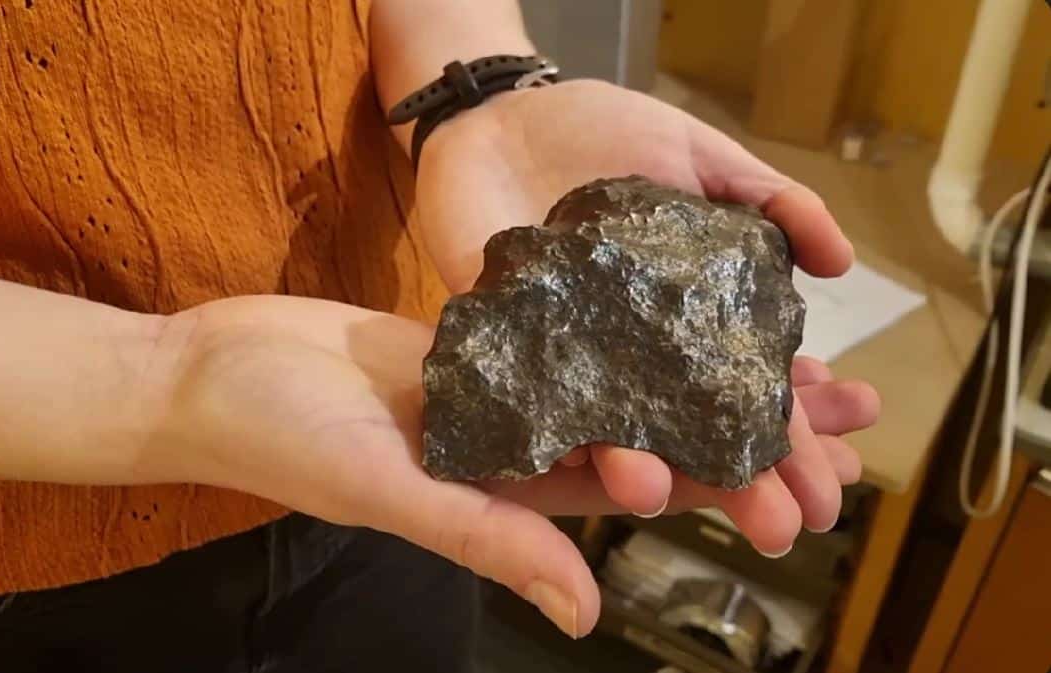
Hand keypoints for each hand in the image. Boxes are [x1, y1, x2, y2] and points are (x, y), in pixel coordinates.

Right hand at [147, 295, 876, 637]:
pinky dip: (619, 316)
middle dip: (744, 422)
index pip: (644, 491)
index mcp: (507, 490)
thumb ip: (490, 539)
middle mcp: (514, 443)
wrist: (215, 372)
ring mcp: (495, 386)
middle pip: (651, 433)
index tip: (819, 478)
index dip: (733, 487)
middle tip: (843, 402)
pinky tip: (671, 294)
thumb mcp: (391, 491)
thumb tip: (589, 610)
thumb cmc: (286, 442)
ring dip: (696, 363)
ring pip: (616, 377)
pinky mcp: (469, 337)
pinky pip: (558, 328)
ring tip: (784, 346)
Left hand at [415, 79, 877, 554]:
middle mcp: (637, 355)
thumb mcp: (701, 158)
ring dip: (654, 474)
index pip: (751, 392)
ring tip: (687, 500)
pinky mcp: (509, 355)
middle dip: (743, 482)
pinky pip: (538, 409)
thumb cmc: (603, 135)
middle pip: (695, 434)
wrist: (501, 116)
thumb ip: (771, 202)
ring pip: (619, 436)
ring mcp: (573, 361)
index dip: (794, 437)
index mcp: (689, 319)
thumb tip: (843, 266)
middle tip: (784, 527)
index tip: (837, 482)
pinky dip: (570, 436)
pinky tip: (610, 464)